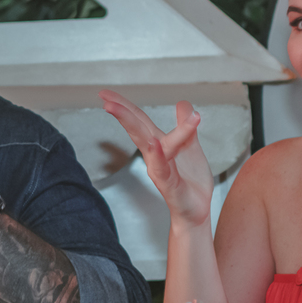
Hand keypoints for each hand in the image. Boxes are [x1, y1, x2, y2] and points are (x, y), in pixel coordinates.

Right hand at [99, 90, 212, 227]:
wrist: (197, 210)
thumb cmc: (190, 181)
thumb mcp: (191, 146)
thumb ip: (186, 125)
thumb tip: (183, 103)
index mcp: (158, 144)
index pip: (138, 120)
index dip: (123, 105)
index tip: (104, 93)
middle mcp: (154, 156)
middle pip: (136, 129)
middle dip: (122, 113)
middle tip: (106, 99)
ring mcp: (160, 170)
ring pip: (147, 145)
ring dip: (134, 127)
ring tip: (122, 111)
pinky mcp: (170, 185)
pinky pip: (163, 169)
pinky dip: (158, 156)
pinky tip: (153, 144)